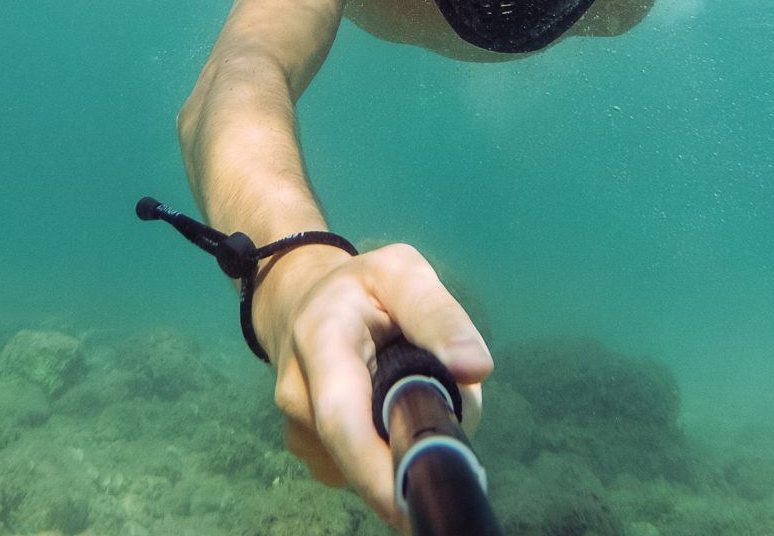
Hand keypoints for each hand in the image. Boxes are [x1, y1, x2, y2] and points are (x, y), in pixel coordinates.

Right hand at [251, 242, 491, 529]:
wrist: (303, 300)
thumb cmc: (363, 288)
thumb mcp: (402, 274)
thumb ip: (439, 315)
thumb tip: (476, 369)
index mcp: (320, 338)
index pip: (341, 415)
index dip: (376, 467)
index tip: (415, 497)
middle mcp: (297, 390)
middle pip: (353, 453)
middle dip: (404, 461)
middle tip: (447, 448)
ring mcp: (297, 426)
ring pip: (361, 464)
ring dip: (399, 445)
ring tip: (412, 394)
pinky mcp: (308, 449)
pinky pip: (356, 468)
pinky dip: (384, 450)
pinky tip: (385, 411)